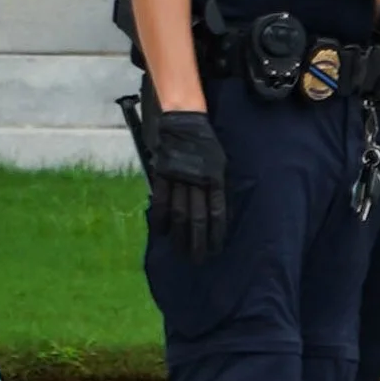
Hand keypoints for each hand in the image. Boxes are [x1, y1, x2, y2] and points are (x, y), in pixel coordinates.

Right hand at [144, 108, 228, 261]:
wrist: (184, 121)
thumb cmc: (205, 143)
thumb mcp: (219, 163)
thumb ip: (217, 186)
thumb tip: (216, 213)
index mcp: (215, 178)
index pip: (217, 211)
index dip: (216, 232)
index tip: (216, 249)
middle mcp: (197, 181)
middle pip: (198, 217)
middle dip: (198, 241)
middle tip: (198, 259)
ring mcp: (178, 178)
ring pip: (179, 212)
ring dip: (180, 235)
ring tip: (180, 252)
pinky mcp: (162, 175)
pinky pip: (160, 201)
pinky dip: (160, 219)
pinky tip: (161, 233)